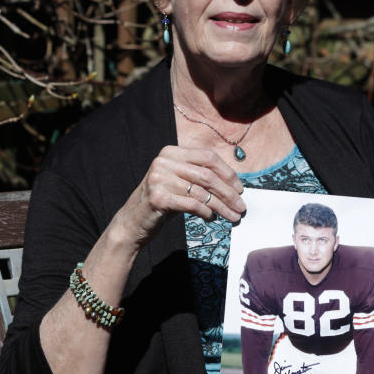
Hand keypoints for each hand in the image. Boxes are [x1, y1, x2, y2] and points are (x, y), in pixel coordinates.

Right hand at [115, 146, 245, 246]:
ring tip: (232, 216)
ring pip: (202, 192)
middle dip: (228, 193)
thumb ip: (199, 176)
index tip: (240, 188)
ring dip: (222, 206)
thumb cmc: (163, 201)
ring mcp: (158, 179)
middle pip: (207, 175)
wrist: (132, 221)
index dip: (227, 172)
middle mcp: (163, 161)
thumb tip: (234, 185)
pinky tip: (211, 218)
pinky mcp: (158, 198)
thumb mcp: (179, 182)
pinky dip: (206, 212)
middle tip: (241, 206)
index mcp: (171, 151)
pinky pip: (192, 204)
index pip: (207, 157)